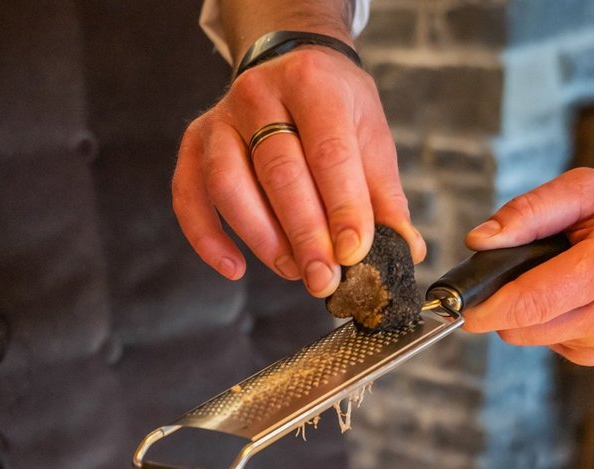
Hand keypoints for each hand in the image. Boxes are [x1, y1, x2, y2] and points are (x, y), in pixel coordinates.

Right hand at [172, 45, 422, 297]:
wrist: (293, 66)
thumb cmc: (335, 107)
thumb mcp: (370, 135)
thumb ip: (384, 194)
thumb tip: (405, 249)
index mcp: (312, 83)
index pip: (328, 152)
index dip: (342, 207)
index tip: (354, 252)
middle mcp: (260, 93)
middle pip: (278, 171)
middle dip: (304, 233)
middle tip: (322, 278)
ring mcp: (221, 118)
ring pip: (229, 184)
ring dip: (262, 238)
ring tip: (292, 270)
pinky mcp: (195, 143)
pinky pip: (189, 194)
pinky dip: (207, 238)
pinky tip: (235, 267)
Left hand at [460, 168, 593, 365]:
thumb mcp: (591, 191)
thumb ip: (530, 212)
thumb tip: (479, 241)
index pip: (527, 302)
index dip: (485, 306)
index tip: (460, 303)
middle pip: (521, 328)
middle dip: (502, 305)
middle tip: (515, 272)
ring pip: (531, 338)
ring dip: (528, 312)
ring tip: (561, 276)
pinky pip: (551, 343)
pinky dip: (550, 321)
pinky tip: (578, 296)